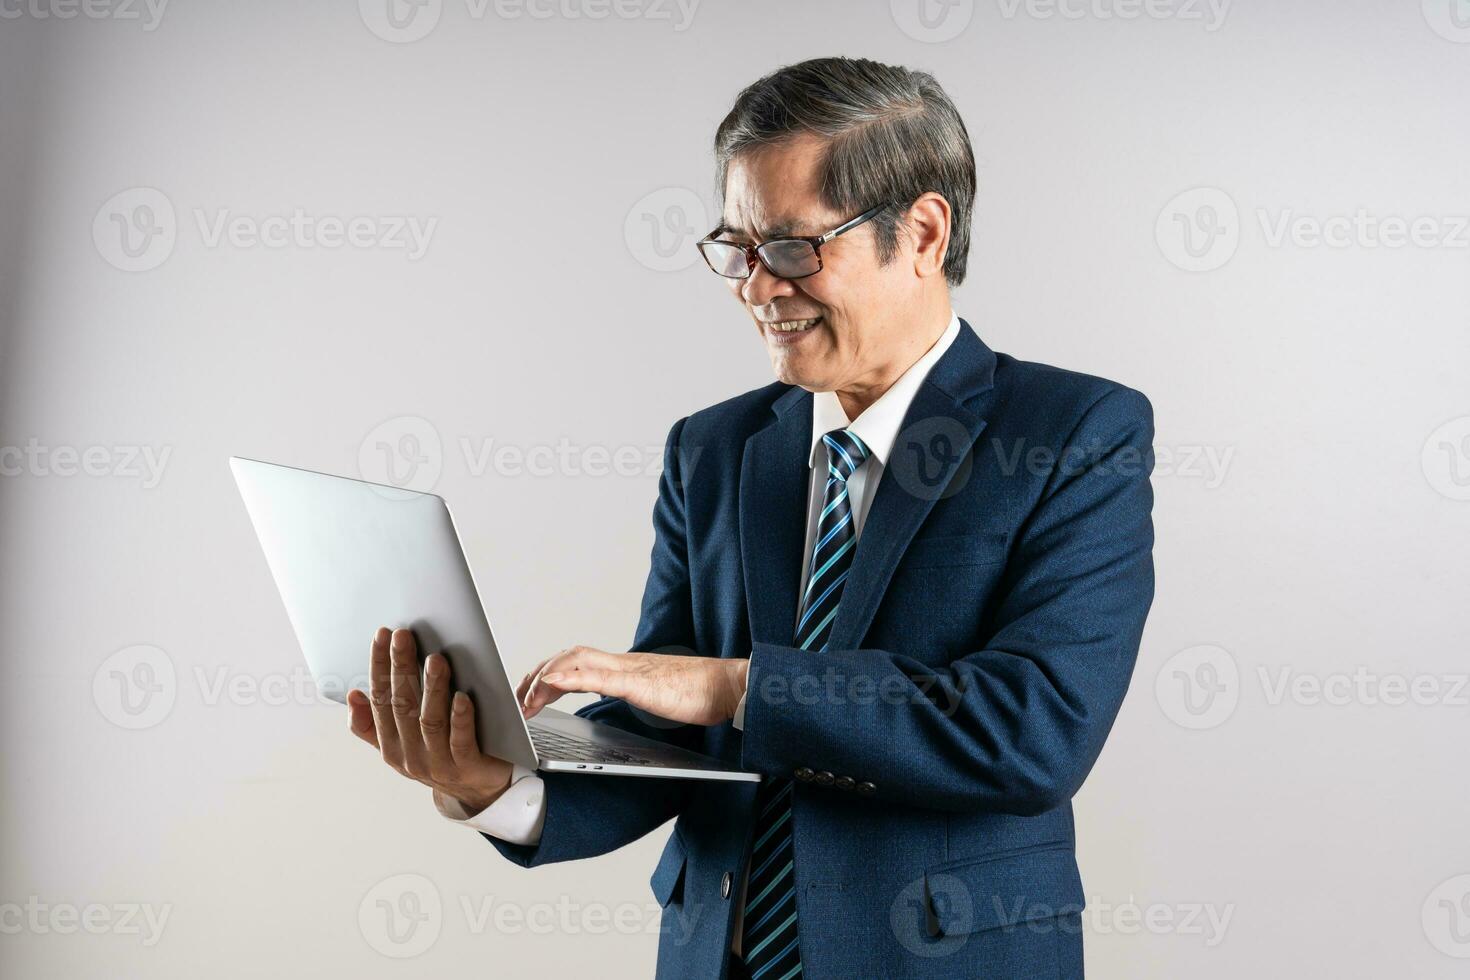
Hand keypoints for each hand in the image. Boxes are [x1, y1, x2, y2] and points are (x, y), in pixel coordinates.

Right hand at [348, 627, 514, 815]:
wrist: (479, 790)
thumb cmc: (440, 753)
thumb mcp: (402, 743)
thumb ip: (374, 724)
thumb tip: (353, 695)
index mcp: (391, 746)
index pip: (380, 699)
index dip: (378, 666)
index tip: (382, 635)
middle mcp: (410, 756)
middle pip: (402, 706)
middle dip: (401, 667)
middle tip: (403, 635)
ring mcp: (438, 764)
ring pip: (430, 721)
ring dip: (432, 688)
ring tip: (436, 659)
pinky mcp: (468, 767)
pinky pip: (461, 741)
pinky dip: (460, 718)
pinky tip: (462, 696)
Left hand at [518, 646, 748, 726]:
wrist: (729, 686)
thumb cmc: (699, 693)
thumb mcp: (654, 694)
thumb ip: (632, 690)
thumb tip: (614, 695)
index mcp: (624, 668)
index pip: (577, 662)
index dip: (549, 674)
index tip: (529, 695)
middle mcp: (622, 663)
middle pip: (568, 656)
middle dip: (537, 675)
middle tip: (516, 700)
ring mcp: (629, 670)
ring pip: (576, 661)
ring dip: (545, 676)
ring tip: (525, 697)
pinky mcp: (638, 682)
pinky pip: (598, 676)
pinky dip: (570, 676)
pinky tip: (551, 682)